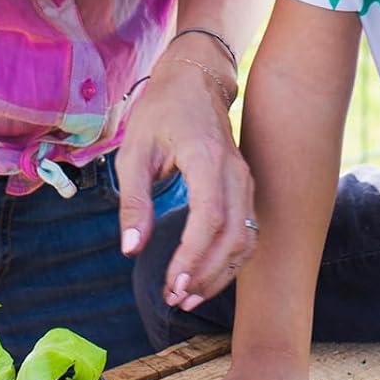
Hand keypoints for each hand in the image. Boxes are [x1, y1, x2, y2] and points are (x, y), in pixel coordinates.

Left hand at [115, 46, 255, 307]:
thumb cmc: (161, 112)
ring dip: (220, 274)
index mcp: (206, 158)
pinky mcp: (245, 189)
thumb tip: (131, 249)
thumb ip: (134, 201)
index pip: (210, 217)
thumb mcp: (134, 151)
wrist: (195, 81)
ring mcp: (245, 181)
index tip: (171, 283)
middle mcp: (234, 172)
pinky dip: (229, 261)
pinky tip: (204, 278)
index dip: (193, 257)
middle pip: (235, 235)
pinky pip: (247, 232)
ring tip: (188, 296)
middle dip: (206, 275)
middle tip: (175, 298)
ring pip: (247, 238)